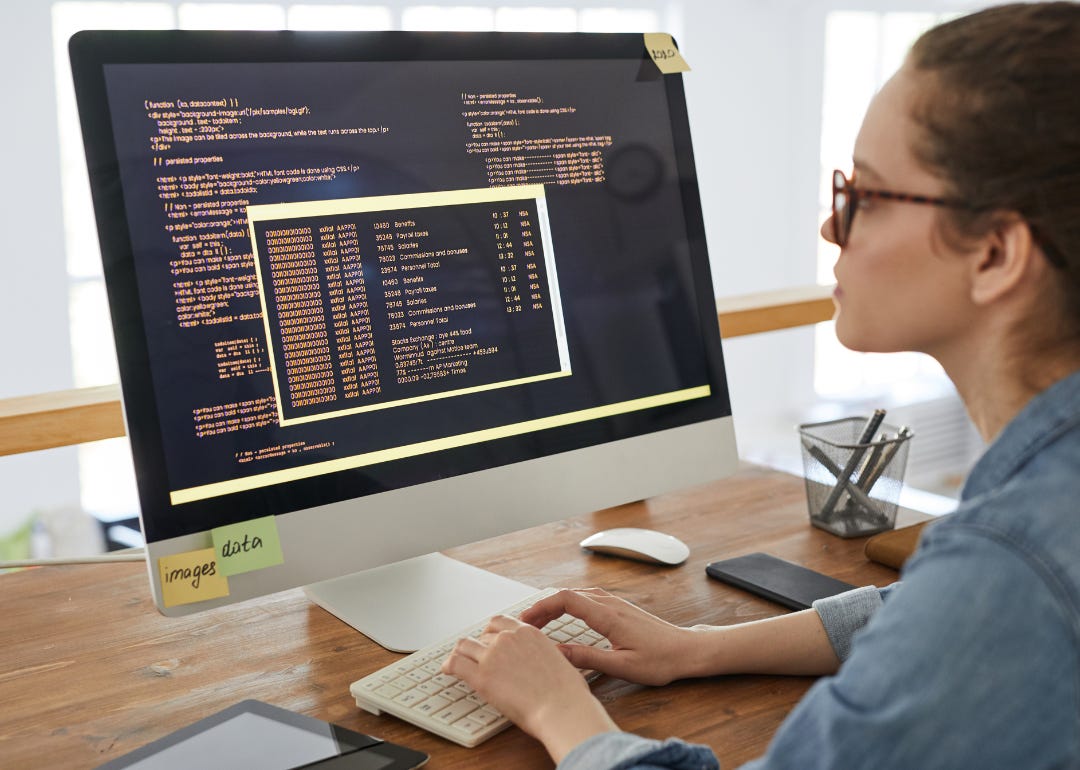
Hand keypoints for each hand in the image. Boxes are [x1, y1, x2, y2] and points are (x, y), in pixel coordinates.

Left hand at [442, 614, 617, 762]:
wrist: (562, 708)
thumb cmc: (567, 693)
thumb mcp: (559, 660)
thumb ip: (542, 655)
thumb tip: (540, 663)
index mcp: (528, 632)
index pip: (500, 623)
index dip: (490, 632)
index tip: (487, 639)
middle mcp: (508, 639)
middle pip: (482, 635)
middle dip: (478, 645)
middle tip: (474, 656)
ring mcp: (493, 656)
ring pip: (465, 645)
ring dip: (461, 653)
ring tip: (456, 661)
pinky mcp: (482, 676)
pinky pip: (456, 663)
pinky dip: (448, 665)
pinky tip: (446, 670)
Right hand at [519, 587, 700, 684]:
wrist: (686, 650)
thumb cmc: (660, 660)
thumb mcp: (622, 666)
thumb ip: (588, 659)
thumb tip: (557, 653)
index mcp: (608, 616)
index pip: (566, 599)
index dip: (541, 607)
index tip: (525, 620)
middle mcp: (610, 604)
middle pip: (567, 594)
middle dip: (543, 606)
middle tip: (525, 624)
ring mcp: (615, 603)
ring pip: (576, 595)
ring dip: (555, 605)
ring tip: (539, 622)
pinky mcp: (619, 608)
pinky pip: (586, 598)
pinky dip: (568, 605)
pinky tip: (563, 618)